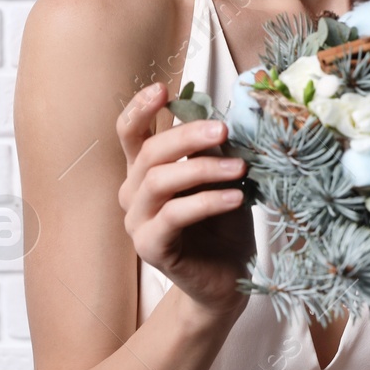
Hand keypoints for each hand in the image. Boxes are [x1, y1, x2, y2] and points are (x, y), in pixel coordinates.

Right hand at [116, 82, 253, 319]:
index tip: (163, 89)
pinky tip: (235, 198)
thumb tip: (221, 119)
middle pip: (149, 152)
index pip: (130, 132)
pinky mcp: (149, 247)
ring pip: (159, 181)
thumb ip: (213, 150)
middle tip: (223, 129)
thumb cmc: (223, 225)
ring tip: (240, 167)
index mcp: (144, 171)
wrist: (227, 280)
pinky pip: (174, 215)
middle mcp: (133, 193)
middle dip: (187, 136)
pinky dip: (207, 202)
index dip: (140, 108)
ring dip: (203, 169)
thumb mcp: (222, 178)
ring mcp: (137, 221)